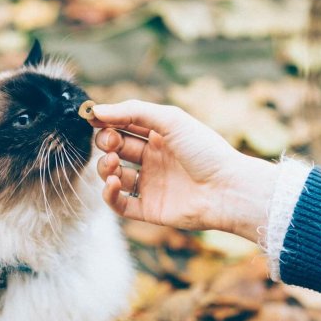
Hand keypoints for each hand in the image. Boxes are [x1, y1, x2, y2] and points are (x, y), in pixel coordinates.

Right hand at [90, 100, 277, 242]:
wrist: (227, 189)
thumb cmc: (205, 150)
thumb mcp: (170, 120)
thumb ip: (132, 112)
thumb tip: (97, 111)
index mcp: (160, 136)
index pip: (124, 126)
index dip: (107, 122)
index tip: (92, 119)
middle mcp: (153, 160)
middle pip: (115, 149)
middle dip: (106, 143)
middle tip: (111, 142)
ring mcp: (150, 185)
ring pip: (113, 175)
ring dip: (105, 167)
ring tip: (113, 164)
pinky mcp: (149, 209)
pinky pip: (119, 204)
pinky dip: (109, 194)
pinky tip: (114, 182)